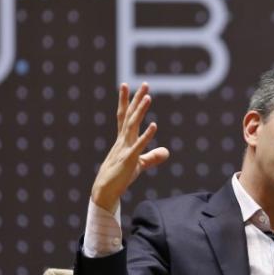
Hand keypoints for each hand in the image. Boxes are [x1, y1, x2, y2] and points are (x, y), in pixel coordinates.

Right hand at [91, 83, 169, 212]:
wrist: (106, 190)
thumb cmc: (121, 176)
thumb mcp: (140, 165)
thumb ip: (152, 157)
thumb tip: (167, 152)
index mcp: (124, 139)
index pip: (125, 116)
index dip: (127, 101)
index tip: (127, 85)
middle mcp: (123, 140)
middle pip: (130, 116)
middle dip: (137, 99)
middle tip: (145, 84)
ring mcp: (125, 148)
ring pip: (132, 126)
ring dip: (140, 112)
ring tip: (148, 98)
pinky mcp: (129, 159)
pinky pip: (139, 145)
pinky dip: (147, 136)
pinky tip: (154, 125)